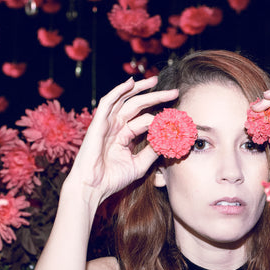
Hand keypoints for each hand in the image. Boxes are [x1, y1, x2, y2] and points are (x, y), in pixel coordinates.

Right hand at [66, 76, 178, 204]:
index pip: (145, 120)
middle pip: (138, 106)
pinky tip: (131, 83)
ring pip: (124, 100)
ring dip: (139, 89)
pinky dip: (119, 91)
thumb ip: (153, 152)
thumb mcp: (139, 165)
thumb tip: (169, 139)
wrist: (93, 188)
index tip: (177, 120)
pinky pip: (108, 102)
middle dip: (156, 97)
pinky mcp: (98, 123)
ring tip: (155, 81)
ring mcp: (107, 124)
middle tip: (173, 92)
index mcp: (124, 136)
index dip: (161, 119)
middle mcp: (116, 127)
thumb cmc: (112, 179)